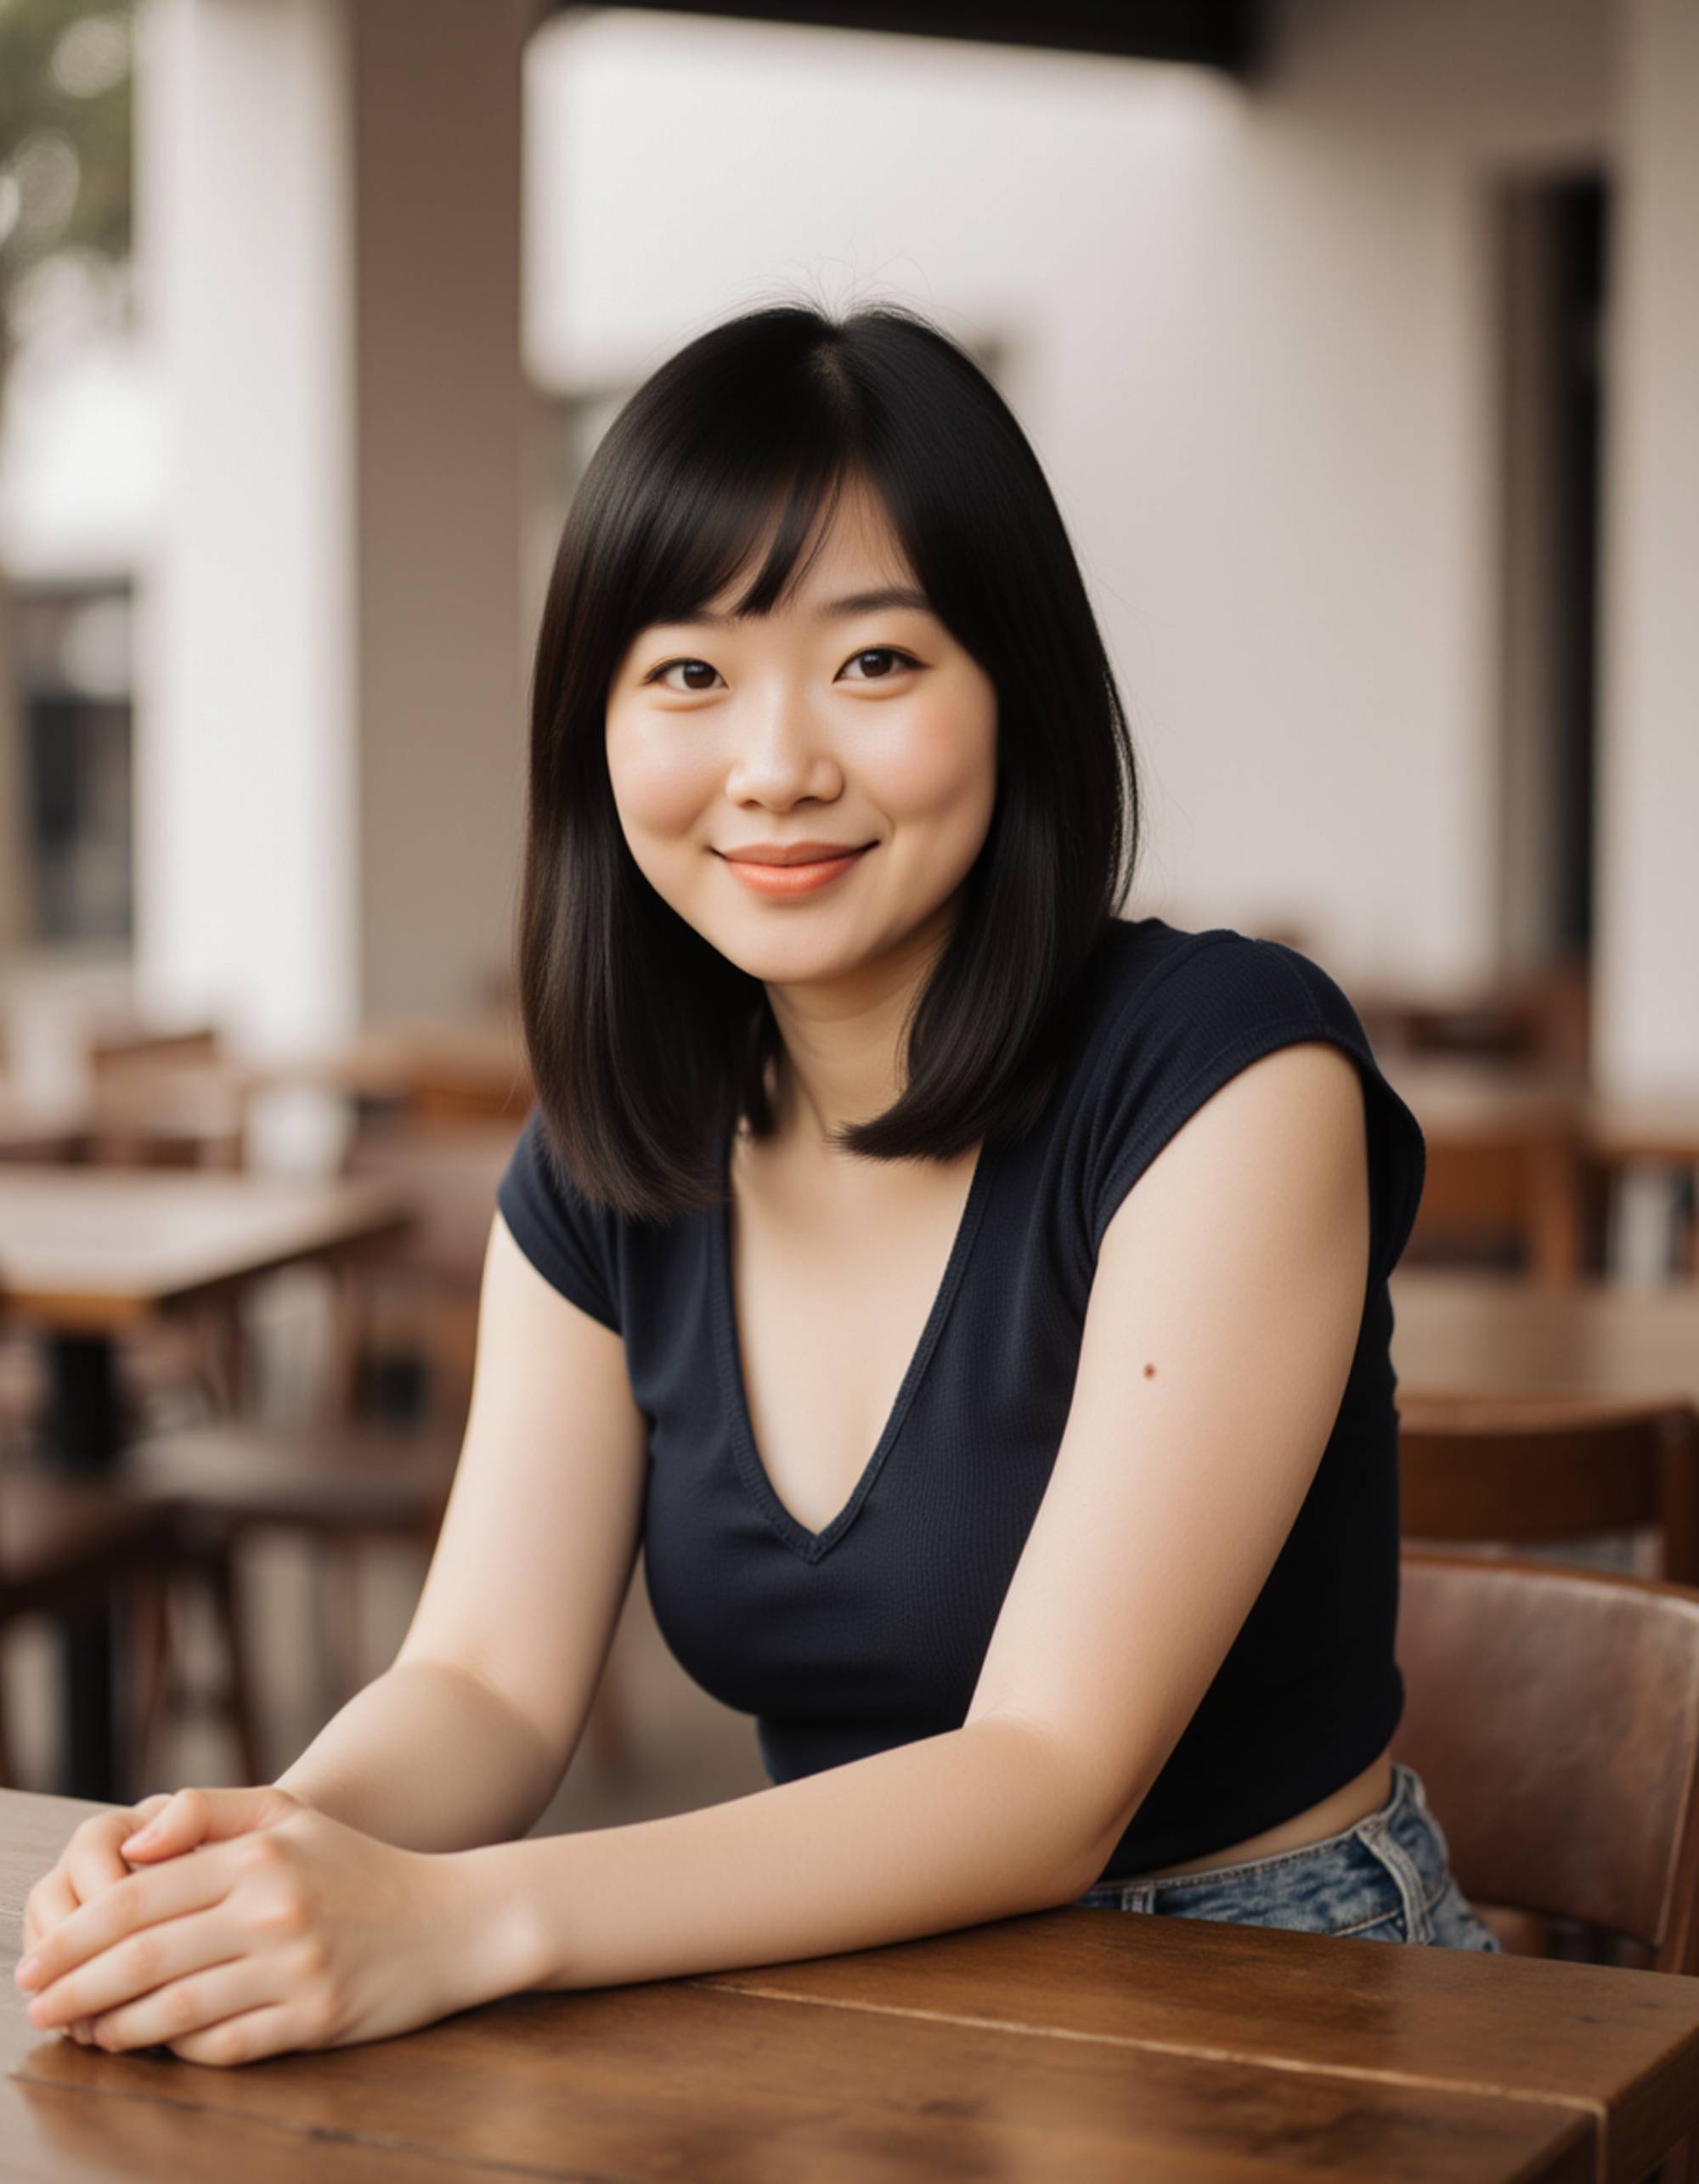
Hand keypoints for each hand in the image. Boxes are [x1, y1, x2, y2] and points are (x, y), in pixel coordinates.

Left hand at [14, 1785, 486, 2065]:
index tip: (35, 1959)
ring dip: (115, 2027)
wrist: (453, 1920)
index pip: (139, 1898)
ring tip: (84, 2031)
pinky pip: (225, 2046)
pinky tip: (155, 2047)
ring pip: (175, 2009)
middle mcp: (274, 1909)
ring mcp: (296, 1969)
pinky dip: (179, 2052)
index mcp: (259, 1857)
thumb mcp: (290, 1816)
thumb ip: (207, 1810)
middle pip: (145, 1957)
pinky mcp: (316, 2021)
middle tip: (35, 2004)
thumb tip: (130, 1840)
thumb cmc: (358, 1868)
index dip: (74, 1935)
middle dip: (75, 1986)